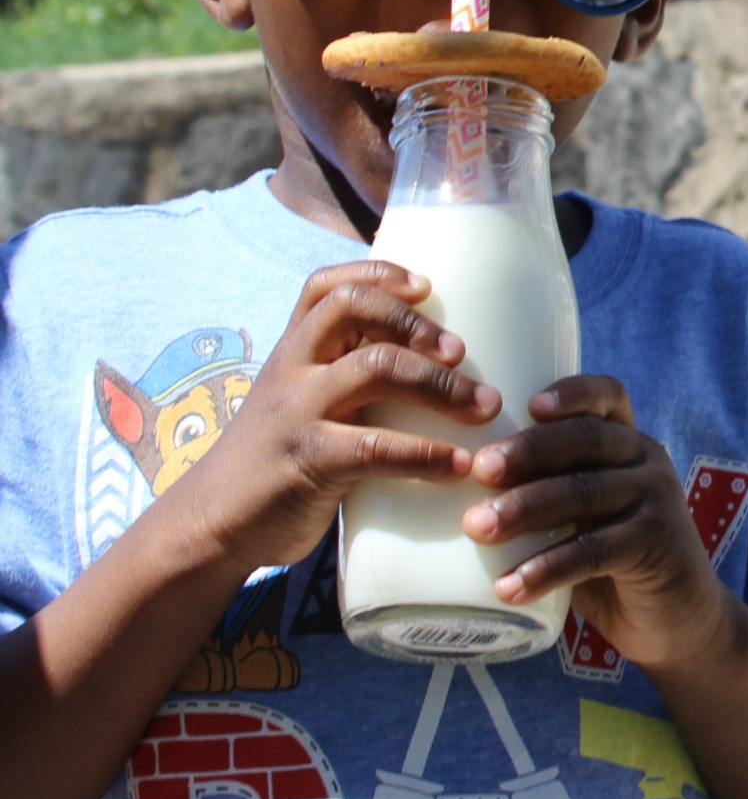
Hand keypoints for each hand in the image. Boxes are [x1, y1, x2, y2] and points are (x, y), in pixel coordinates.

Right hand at [178, 261, 497, 571]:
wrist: (211, 525)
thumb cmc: (277, 462)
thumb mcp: (300, 404)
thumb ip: (345, 381)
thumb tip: (435, 371)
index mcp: (294, 351)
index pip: (326, 287)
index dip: (378, 273)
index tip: (426, 285)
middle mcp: (292, 370)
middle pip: (353, 309)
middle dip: (417, 324)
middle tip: (462, 352)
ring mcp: (296, 412)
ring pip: (375, 368)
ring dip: (441, 384)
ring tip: (486, 406)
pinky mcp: (307, 461)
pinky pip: (375, 447)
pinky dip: (426, 455)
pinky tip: (458, 466)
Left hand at [463, 375, 726, 674]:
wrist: (679, 620)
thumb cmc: (612, 565)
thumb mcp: (586, 519)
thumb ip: (548, 500)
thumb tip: (451, 497)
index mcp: (630, 443)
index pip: (608, 396)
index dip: (570, 392)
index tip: (525, 404)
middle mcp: (648, 461)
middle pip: (588, 438)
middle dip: (529, 450)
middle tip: (479, 469)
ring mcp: (658, 502)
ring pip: (586, 492)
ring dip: (527, 507)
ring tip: (478, 527)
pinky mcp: (657, 547)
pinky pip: (595, 551)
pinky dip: (547, 568)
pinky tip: (509, 586)